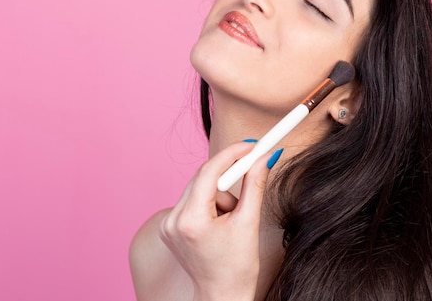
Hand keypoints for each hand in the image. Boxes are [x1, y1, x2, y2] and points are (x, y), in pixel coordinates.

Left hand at [159, 141, 275, 300]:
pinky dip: (209, 204)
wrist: (222, 297)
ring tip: (232, 220)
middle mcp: (173, 220)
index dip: (233, 154)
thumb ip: (254, 185)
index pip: (210, 172)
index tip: (252, 145)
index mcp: (191, 220)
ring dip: (220, 195)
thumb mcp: (249, 223)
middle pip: (204, 178)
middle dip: (230, 177)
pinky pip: (192, 201)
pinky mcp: (169, 228)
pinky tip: (219, 223)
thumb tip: (263, 158)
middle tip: (253, 166)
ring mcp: (167, 224)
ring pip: (199, 189)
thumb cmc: (237, 268)